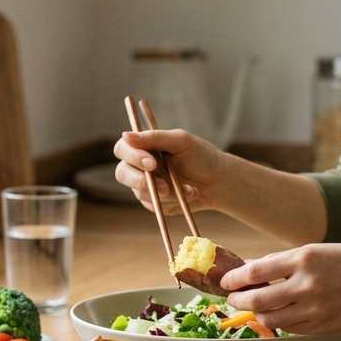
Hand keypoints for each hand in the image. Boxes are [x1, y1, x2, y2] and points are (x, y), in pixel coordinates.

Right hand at [114, 129, 229, 214]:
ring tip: (190, 188)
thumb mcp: (181, 141)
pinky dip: (174, 200)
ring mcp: (145, 186)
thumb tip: (126, 135)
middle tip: (164, 186)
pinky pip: (155, 205)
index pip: (122, 148)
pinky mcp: (154, 203)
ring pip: (141, 192)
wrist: (218, 181)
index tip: (151, 162)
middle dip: (141, 181)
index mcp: (143, 146)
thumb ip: (155, 137)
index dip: (132, 156)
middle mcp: (139, 166)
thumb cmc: (200, 155)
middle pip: (122, 173)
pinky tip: (190, 194)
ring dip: (168, 192)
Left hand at [220, 243, 340, 334]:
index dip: (235, 279)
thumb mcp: (316, 250)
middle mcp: (306, 284)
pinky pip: (289, 328)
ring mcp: (314, 308)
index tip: (227, 282)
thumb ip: (282, 261)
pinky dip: (279, 321)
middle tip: (233, 298)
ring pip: (270, 319)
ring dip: (256, 314)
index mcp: (303, 258)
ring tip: (255, 307)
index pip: (255, 272)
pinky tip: (279, 313)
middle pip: (256, 301)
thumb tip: (250, 270)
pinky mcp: (321, 326)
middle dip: (238, 300)